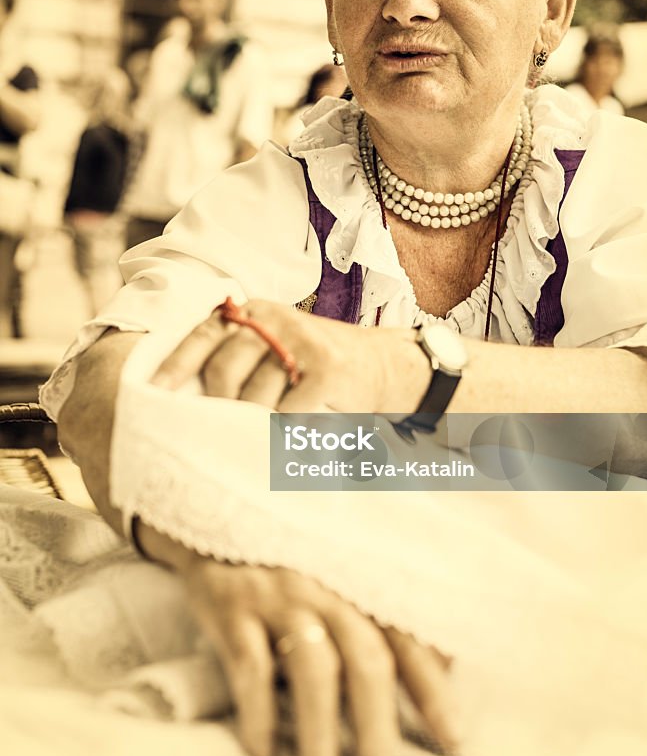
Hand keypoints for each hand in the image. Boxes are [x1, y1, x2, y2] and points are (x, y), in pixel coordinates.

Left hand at [151, 298, 429, 413]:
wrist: (385, 365)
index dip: (175, 367)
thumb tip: (182, 400)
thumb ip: (237, 358)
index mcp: (255, 313)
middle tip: (222, 430)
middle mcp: (276, 320)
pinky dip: (283, 435)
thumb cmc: (315, 365)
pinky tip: (287, 442)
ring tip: (257, 438)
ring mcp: (303, 343)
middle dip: (218, 406)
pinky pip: (288, 414)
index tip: (151, 396)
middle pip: (223, 369)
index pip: (204, 336)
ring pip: (255, 397)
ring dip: (254, 425)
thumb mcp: (275, 345)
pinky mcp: (326, 370)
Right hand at [173, 550, 457, 755]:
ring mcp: (280, 596)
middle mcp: (328, 588)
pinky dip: (257, 711)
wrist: (219, 523)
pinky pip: (250, 665)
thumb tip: (448, 666)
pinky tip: (261, 749)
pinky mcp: (233, 607)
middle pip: (365, 659)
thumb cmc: (298, 562)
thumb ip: (391, 617)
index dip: (432, 691)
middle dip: (377, 725)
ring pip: (312, 667)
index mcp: (362, 583)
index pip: (409, 639)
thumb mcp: (348, 578)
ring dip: (320, 729)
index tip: (451, 740)